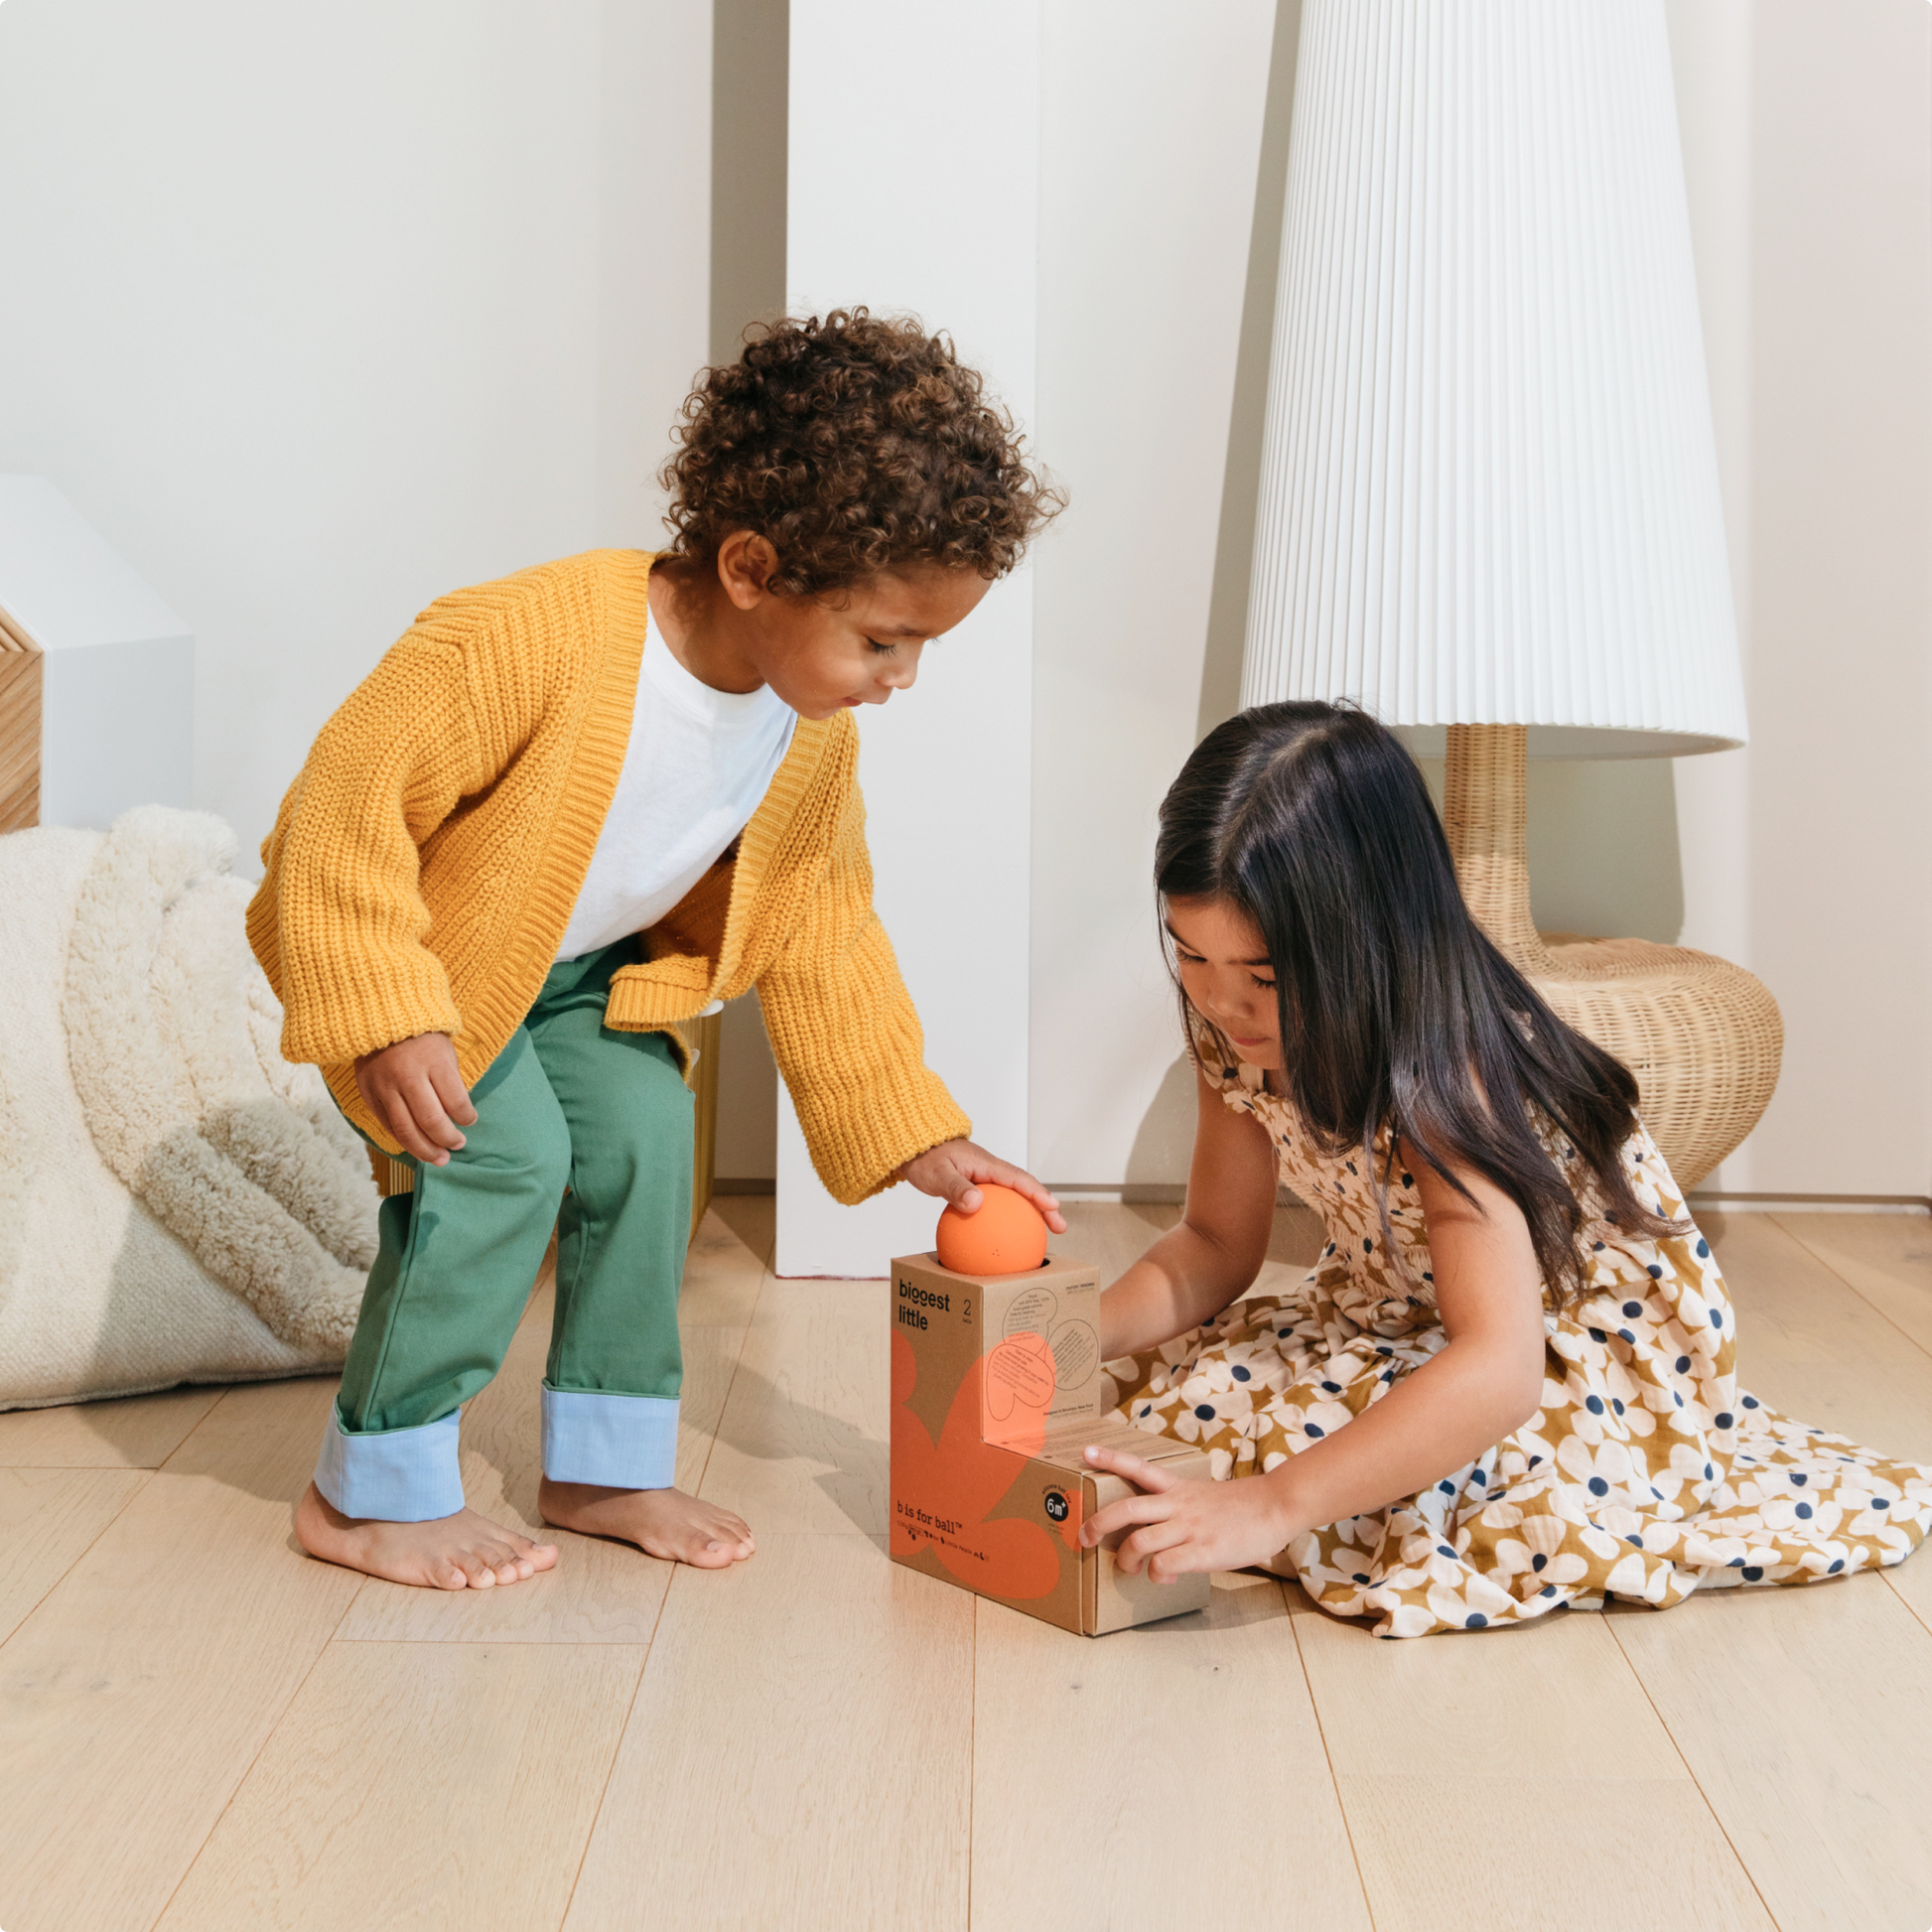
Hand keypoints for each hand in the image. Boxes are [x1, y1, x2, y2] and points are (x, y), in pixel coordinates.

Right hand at [354, 1032, 477, 1165]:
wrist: (380, 1018)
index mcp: (433, 1061)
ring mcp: (384, 1086)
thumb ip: (450, 1083)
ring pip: (405, 1130)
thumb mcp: (445, 1052)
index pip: (456, 1101)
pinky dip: (403, 1139)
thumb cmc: (422, 1037)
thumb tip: (457, 1118)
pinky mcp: (368, 1094)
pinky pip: (387, 1124)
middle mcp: (407, 1075)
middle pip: (430, 1121)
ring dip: (425, 1150)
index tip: (470, 1121)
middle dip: (447, 1139)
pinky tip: (416, 1146)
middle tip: (458, 1145)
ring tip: (439, 1159)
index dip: (467, 1117)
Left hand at [895, 1138, 1066, 1233]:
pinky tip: (1001, 1240)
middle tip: (1060, 1228)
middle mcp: (991, 1171)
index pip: (1018, 1179)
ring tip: (1040, 1238)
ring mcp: (986, 1180)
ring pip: (1014, 1198)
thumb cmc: (925, 1157)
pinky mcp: (978, 1189)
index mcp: (987, 1164)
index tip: (1052, 1207)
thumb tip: (977, 1204)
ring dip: (1031, 1214)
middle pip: (1025, 1189)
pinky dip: (1006, 1219)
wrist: (914, 1149)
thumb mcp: (938, 1174)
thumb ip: (956, 1188)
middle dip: (1046, 1207)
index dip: (1037, 1193)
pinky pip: (997, 1205)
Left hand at [1079, 1443, 1294, 1579]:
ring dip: (1125, 1560)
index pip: (1137, 1467)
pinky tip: (1164, 1578)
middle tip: (1084, 1537)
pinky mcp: (1202, 1551)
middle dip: (1098, 1523)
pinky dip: (1156, 1575)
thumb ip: (1179, 1512)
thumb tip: (1160, 1545)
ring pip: (1140, 1542)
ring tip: (1127, 1568)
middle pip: (1127, 1508)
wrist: (1276, 1506)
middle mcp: (1178, 1504)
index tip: (1086, 1451)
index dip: (1110, 1459)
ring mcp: (1189, 1527)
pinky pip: (1164, 1565)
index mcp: (1178, 1487)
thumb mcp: (1204, 1497)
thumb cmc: (1242, 1507)